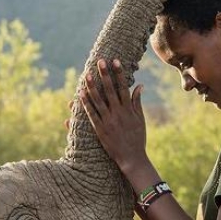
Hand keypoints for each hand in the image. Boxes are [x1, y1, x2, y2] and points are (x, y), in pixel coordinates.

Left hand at [79, 59, 146, 173]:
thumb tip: (140, 85)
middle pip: (109, 90)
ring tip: (86, 75)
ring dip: (91, 87)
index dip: (119, 73)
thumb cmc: (137, 138)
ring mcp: (108, 121)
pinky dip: (86, 104)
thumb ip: (137, 102)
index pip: (123, 87)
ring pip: (98, 100)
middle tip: (99, 62)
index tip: (115, 61)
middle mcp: (118, 113)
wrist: (132, 158)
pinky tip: (80, 94)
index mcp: (128, 109)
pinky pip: (91, 114)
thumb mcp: (140, 119)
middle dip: (104, 75)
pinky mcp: (100, 129)